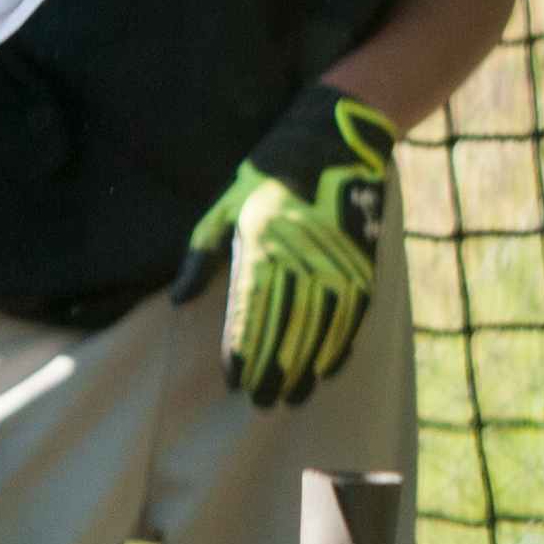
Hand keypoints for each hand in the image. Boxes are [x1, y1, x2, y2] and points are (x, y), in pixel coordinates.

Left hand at [169, 81, 398, 405]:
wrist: (334, 141)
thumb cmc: (269, 174)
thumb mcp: (226, 205)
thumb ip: (202, 254)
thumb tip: (180, 299)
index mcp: (263, 242)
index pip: (252, 311)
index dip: (243, 350)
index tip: (235, 381)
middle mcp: (302, 255)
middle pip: (287, 327)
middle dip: (272, 369)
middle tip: (262, 402)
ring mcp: (337, 259)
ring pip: (321, 326)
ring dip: (306, 367)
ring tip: (292, 397)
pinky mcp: (362, 261)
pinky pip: (353, 313)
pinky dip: (340, 344)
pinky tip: (327, 369)